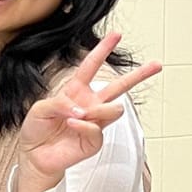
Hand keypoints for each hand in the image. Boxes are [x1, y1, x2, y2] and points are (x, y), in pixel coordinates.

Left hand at [10, 33, 162, 191]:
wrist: (34, 156)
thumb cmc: (36, 130)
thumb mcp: (41, 108)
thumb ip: (60, 103)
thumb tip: (81, 110)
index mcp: (76, 90)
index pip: (91, 66)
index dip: (103, 50)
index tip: (117, 35)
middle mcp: (89, 105)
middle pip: (119, 86)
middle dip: (139, 75)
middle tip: (157, 64)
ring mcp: (94, 122)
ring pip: (114, 109)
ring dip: (100, 110)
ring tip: (82, 114)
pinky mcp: (94, 141)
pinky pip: (96, 128)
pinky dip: (83, 125)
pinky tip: (73, 125)